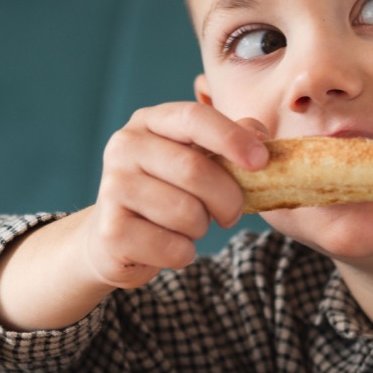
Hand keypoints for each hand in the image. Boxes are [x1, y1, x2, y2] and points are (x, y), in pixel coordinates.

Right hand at [0, 104, 266, 331]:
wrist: (112, 237)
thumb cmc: (167, 192)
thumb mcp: (196, 158)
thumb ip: (229, 142)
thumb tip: (260, 135)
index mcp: (149, 122)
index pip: (194, 118)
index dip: (232, 138)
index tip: (260, 161)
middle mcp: (124, 148)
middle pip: (195, 171)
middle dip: (227, 199)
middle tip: (231, 213)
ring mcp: (112, 189)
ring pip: (186, 213)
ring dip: (201, 228)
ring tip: (188, 226)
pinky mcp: (111, 232)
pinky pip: (173, 248)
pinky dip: (183, 253)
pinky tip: (167, 245)